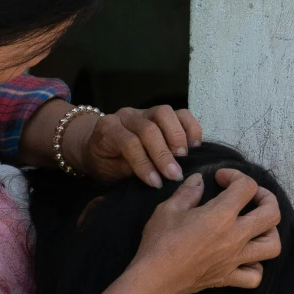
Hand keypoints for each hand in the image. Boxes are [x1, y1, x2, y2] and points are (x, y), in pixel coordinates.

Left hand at [75, 104, 202, 186]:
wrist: (99, 146)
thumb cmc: (106, 163)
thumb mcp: (111, 171)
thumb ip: (131, 170)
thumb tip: (157, 178)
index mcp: (108, 129)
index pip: (130, 143)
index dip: (144, 164)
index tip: (157, 183)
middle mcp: (126, 115)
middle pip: (149, 128)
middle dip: (163, 154)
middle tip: (175, 174)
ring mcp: (145, 111)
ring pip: (165, 113)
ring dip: (178, 137)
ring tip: (184, 157)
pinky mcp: (161, 113)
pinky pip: (180, 113)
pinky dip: (190, 128)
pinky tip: (194, 145)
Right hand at [129, 169, 281, 293]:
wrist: (155, 278)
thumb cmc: (160, 242)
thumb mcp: (169, 209)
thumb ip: (188, 192)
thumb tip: (199, 180)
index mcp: (222, 215)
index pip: (247, 187)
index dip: (236, 176)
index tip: (220, 179)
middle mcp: (236, 236)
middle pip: (272, 214)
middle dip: (266, 198)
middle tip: (249, 196)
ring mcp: (236, 259)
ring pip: (273, 246)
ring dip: (269, 232)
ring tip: (254, 226)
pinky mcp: (230, 278)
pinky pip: (255, 276)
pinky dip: (256, 266)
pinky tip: (244, 258)